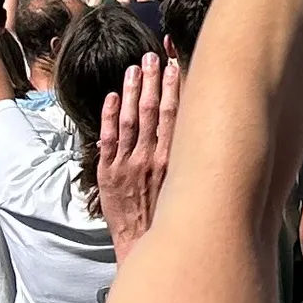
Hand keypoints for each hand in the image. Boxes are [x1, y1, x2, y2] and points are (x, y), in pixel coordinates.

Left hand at [89, 51, 180, 248]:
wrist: (142, 245)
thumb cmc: (168, 216)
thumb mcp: (183, 184)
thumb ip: (185, 156)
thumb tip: (195, 129)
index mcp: (171, 160)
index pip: (173, 115)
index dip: (173, 88)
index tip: (175, 66)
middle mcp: (150, 158)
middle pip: (150, 111)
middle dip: (152, 82)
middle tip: (152, 57)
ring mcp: (127, 164)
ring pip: (128, 120)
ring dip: (130, 92)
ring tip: (133, 69)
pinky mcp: (108, 173)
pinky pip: (107, 140)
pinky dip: (108, 117)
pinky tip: (111, 97)